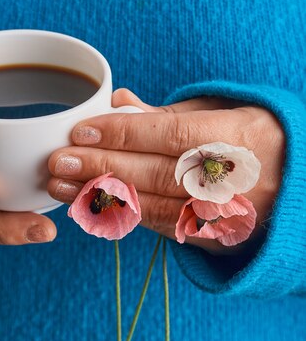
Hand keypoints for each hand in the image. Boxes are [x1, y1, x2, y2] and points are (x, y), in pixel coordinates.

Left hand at [47, 89, 284, 253]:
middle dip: (101, 166)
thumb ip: (168, 112)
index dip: (123, 133)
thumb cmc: (253, 140)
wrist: (297, 189)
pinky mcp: (211, 238)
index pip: (171, 135)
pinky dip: (122, 215)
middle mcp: (230, 181)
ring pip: (152, 206)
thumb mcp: (224, 113)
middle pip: (155, 173)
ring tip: (61, 187)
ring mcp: (221, 215)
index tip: (82, 130)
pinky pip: (160, 226)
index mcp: (236, 139)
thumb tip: (118, 102)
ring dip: (101, 195)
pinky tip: (90, 205)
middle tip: (59, 161)